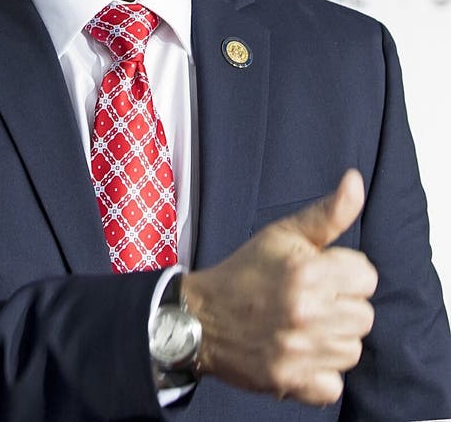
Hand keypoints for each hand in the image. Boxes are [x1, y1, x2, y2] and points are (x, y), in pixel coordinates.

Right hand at [181, 169, 376, 405]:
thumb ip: (328, 213)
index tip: (322, 274)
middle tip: (311, 300)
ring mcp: (298, 350)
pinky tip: (301, 353)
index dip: (346, 273)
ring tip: (304, 325)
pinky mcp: (289, 381)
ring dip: (332, 339)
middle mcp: (305, 312)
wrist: (200, 315)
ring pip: (351, 350)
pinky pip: (333, 385)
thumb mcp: (283, 233)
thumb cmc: (245, 270)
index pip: (367, 277)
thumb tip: (355, 181)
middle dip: (341, 305)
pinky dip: (320, 373)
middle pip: (364, 316)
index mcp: (306, 271)